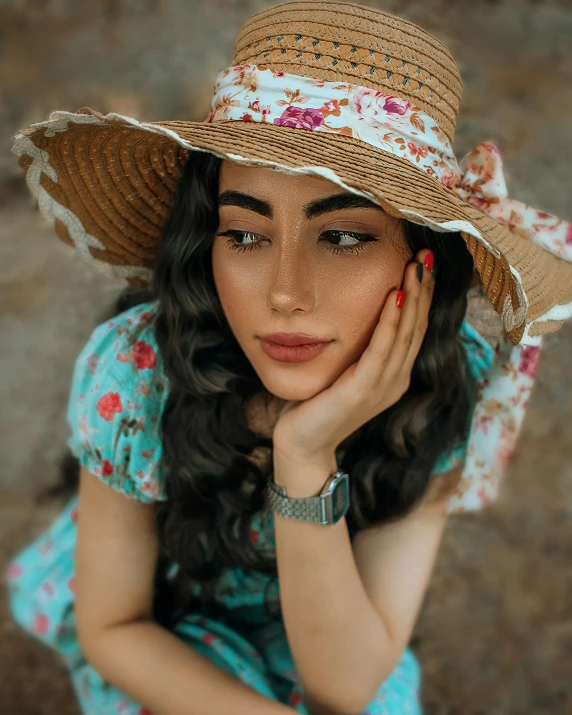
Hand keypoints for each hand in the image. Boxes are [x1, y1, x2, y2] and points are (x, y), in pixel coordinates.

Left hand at [272, 248, 435, 461]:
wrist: (303, 444)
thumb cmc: (319, 404)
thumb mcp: (346, 371)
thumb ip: (361, 349)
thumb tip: (365, 314)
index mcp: (394, 375)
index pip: (415, 328)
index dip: (422, 295)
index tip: (423, 263)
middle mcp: (396, 379)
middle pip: (417, 327)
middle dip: (423, 289)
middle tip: (427, 254)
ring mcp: (383, 387)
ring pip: (405, 334)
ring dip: (412, 297)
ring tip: (415, 266)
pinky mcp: (363, 390)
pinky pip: (380, 350)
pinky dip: (390, 322)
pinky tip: (395, 297)